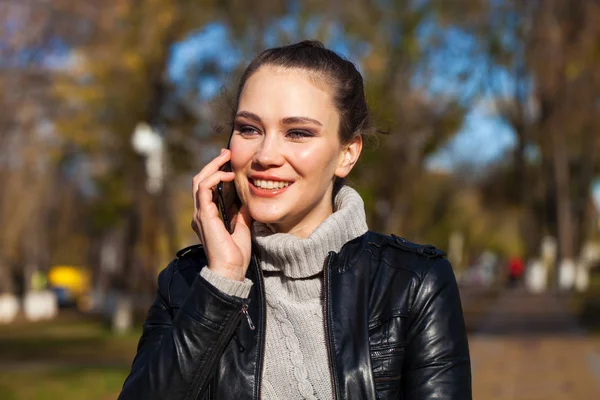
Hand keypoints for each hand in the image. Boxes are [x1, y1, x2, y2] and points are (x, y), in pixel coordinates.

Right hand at [191, 149, 251, 280]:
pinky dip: (214, 178)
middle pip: (201, 180)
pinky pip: (204, 189)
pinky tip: (228, 174)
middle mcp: (201, 212)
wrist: (231, 270)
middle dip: (213, 164)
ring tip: (226, 158)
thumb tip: (248, 197)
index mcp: (209, 215)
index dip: (218, 172)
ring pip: (199, 181)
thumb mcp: (243, 226)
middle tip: (226, 153)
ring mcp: (200, 213)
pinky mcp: (204, 215)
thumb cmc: (236, 254)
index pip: (209, 187)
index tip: (230, 161)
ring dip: (213, 166)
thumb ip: (242, 211)